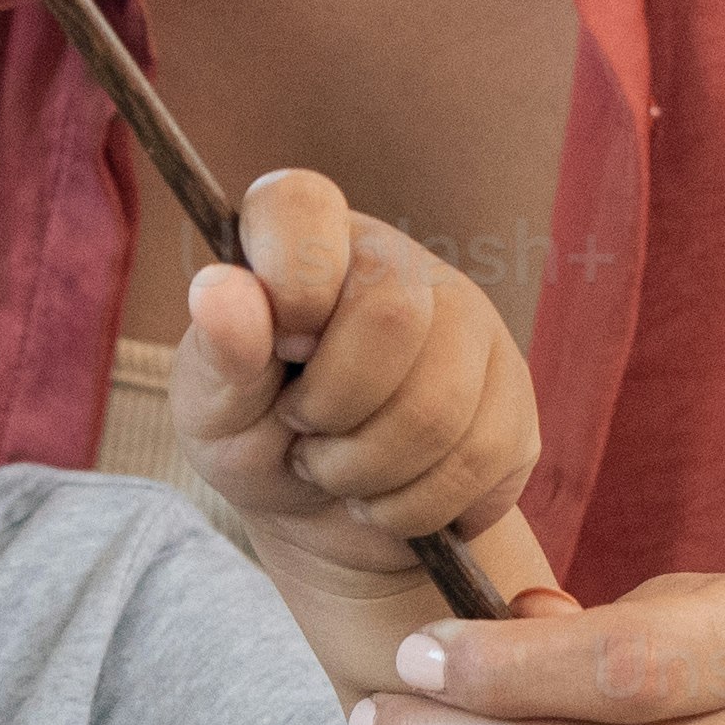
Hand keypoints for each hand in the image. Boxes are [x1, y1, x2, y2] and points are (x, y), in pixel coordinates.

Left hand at [175, 166, 546, 612]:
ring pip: (438, 408)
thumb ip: (220, 349)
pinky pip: (477, 460)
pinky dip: (411, 506)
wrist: (322, 518)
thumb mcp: (212, 405)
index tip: (281, 348)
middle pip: (392, 317)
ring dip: (366, 472)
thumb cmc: (255, 440)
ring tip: (337, 470)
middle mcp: (397, 261)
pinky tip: (386, 495)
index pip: (302, 206)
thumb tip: (220, 290)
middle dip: (331, 408)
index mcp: (308, 239)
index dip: (290, 282)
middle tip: (303, 428)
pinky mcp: (512, 394)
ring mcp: (469, 322)